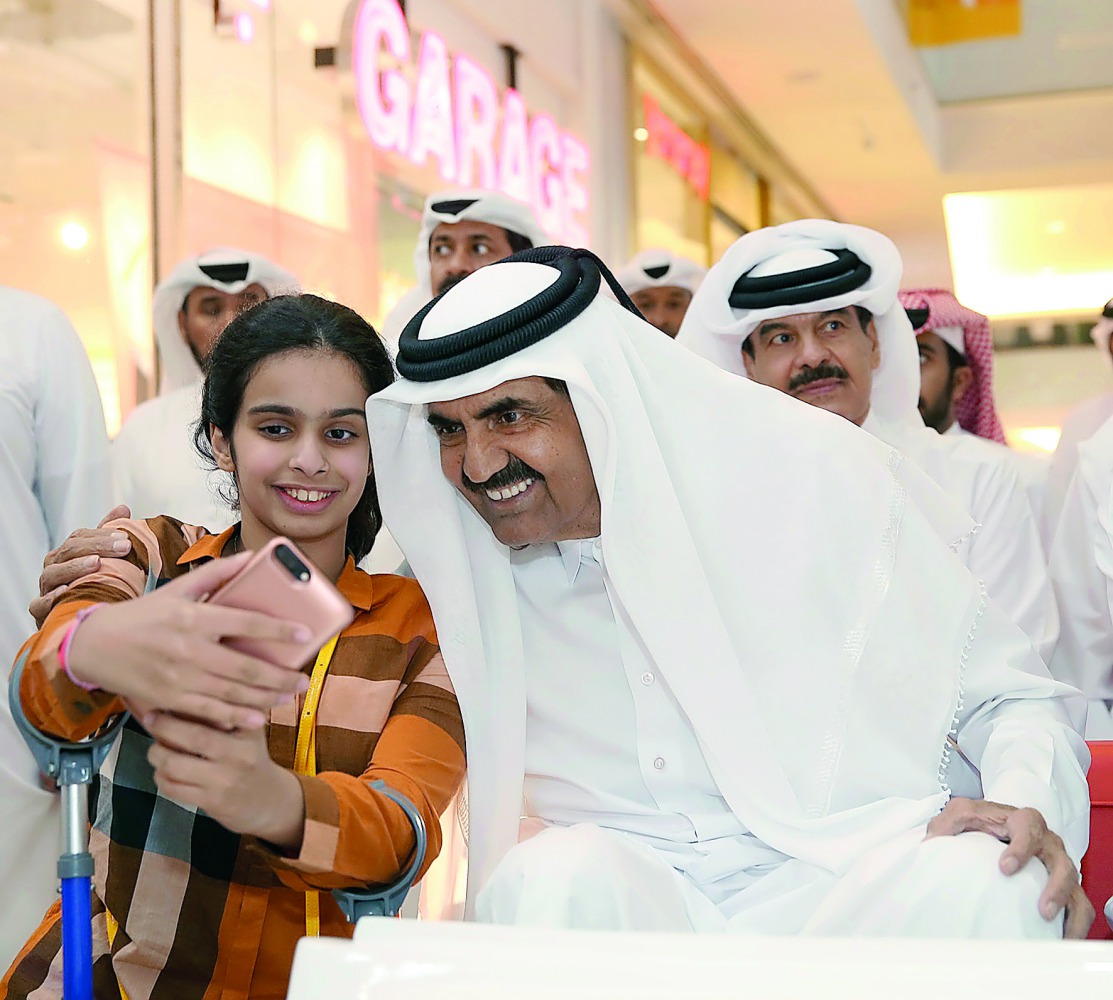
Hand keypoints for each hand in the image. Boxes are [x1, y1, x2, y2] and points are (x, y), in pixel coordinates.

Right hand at [31, 505, 133, 623]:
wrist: (86, 619)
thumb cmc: (97, 586)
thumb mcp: (108, 560)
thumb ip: (110, 535)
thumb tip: (122, 509)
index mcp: (67, 554)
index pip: (79, 538)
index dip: (102, 536)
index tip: (126, 538)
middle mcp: (54, 569)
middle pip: (67, 552)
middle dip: (96, 547)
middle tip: (123, 547)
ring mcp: (46, 590)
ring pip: (51, 575)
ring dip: (74, 568)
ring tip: (96, 563)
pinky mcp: (42, 613)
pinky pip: (39, 604)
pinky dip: (50, 598)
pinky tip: (67, 590)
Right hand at [65, 553, 310, 730]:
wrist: (96, 646)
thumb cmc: (143, 615)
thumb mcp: (178, 588)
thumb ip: (218, 573)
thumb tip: (254, 557)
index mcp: (194, 617)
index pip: (246, 623)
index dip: (278, 630)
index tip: (304, 634)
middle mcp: (189, 649)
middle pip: (245, 666)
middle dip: (279, 676)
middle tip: (303, 680)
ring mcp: (179, 677)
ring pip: (232, 692)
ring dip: (265, 698)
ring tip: (288, 696)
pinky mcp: (169, 699)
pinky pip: (209, 711)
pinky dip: (235, 716)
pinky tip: (256, 718)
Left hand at [145, 710, 304, 849]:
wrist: (269, 801)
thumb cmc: (253, 757)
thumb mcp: (252, 730)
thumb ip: (234, 708)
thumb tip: (204, 682)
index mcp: (250, 731)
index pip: (218, 712)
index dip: (188, 705)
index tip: (169, 698)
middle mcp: (239, 755)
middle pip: (194, 737)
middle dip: (165, 727)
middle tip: (151, 719)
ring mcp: (224, 780)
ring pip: (175, 765)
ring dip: (157, 755)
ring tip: (157, 749)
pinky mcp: (211, 802)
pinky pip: (173, 788)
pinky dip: (161, 778)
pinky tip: (164, 772)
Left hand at [926, 797, 1093, 937]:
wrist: (999, 824)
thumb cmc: (983, 820)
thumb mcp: (962, 813)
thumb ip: (947, 821)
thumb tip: (931, 842)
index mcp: (1023, 821)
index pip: (1029, 829)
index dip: (1021, 848)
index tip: (1005, 867)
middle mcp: (1047, 842)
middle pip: (1062, 862)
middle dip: (1055, 886)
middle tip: (1042, 908)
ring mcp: (1057, 863)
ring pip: (1074, 885)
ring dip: (1066, 906)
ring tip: (1049, 924)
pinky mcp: (1063, 884)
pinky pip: (1079, 904)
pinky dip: (1076, 922)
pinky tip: (1063, 937)